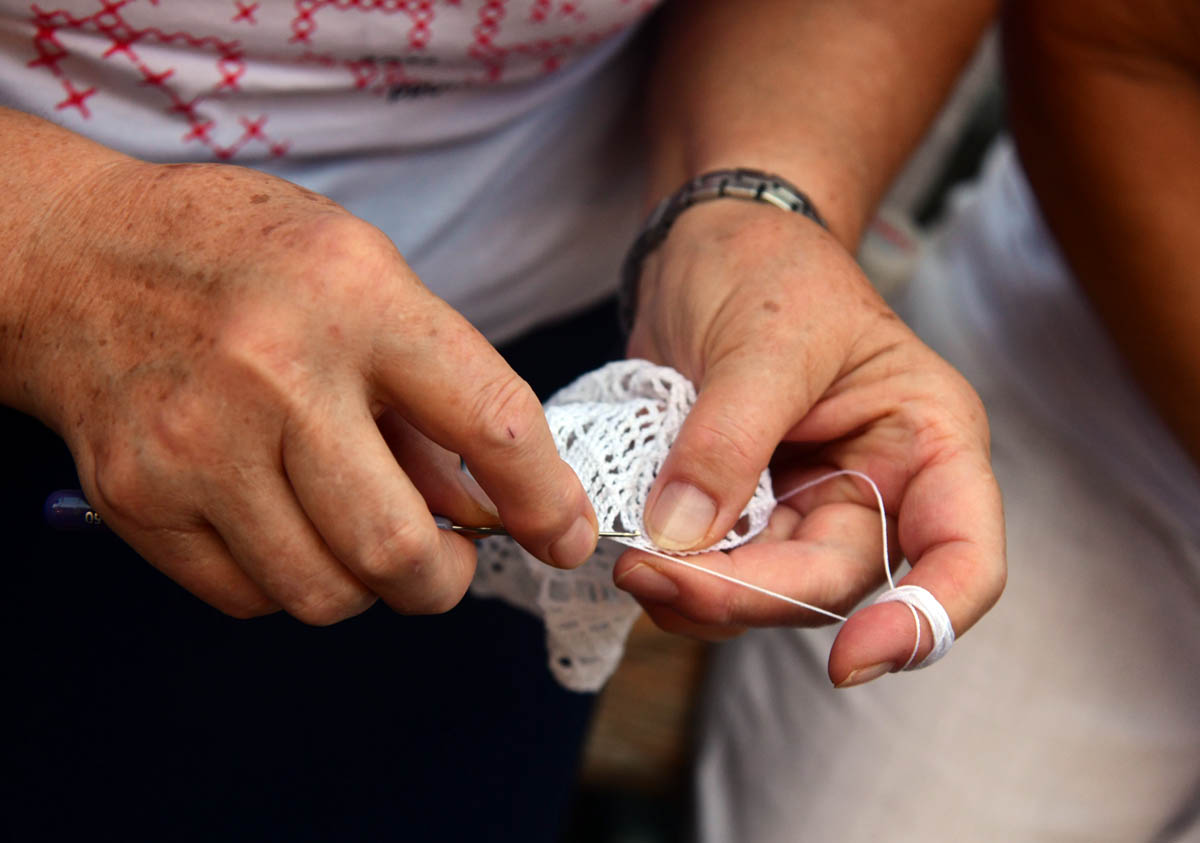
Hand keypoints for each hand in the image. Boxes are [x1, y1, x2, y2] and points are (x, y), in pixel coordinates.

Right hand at [6, 159, 597, 623]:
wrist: (78, 260)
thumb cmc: (242, 258)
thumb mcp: (363, 275)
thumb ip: (433, 389)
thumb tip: (490, 506)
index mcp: (355, 297)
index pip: (489, 422)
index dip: (545, 499)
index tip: (565, 536)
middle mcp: (275, 372)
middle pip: (396, 546)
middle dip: (444, 580)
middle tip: (447, 560)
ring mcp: (196, 443)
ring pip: (323, 592)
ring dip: (367, 587)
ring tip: (359, 534)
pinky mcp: (136, 499)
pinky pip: (249, 597)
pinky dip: (291, 581)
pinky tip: (286, 526)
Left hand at [613, 200, 1004, 684]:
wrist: (713, 242)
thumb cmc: (769, 266)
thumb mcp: (759, 341)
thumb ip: (727, 441)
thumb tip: (682, 540)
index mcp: (927, 440)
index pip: (962, 556)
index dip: (923, 622)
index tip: (850, 664)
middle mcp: (882, 487)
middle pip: (836, 584)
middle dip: (745, 595)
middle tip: (650, 573)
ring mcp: (813, 505)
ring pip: (772, 592)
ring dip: (703, 596)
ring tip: (632, 563)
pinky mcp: (753, 512)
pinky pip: (726, 572)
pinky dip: (682, 577)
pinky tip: (637, 555)